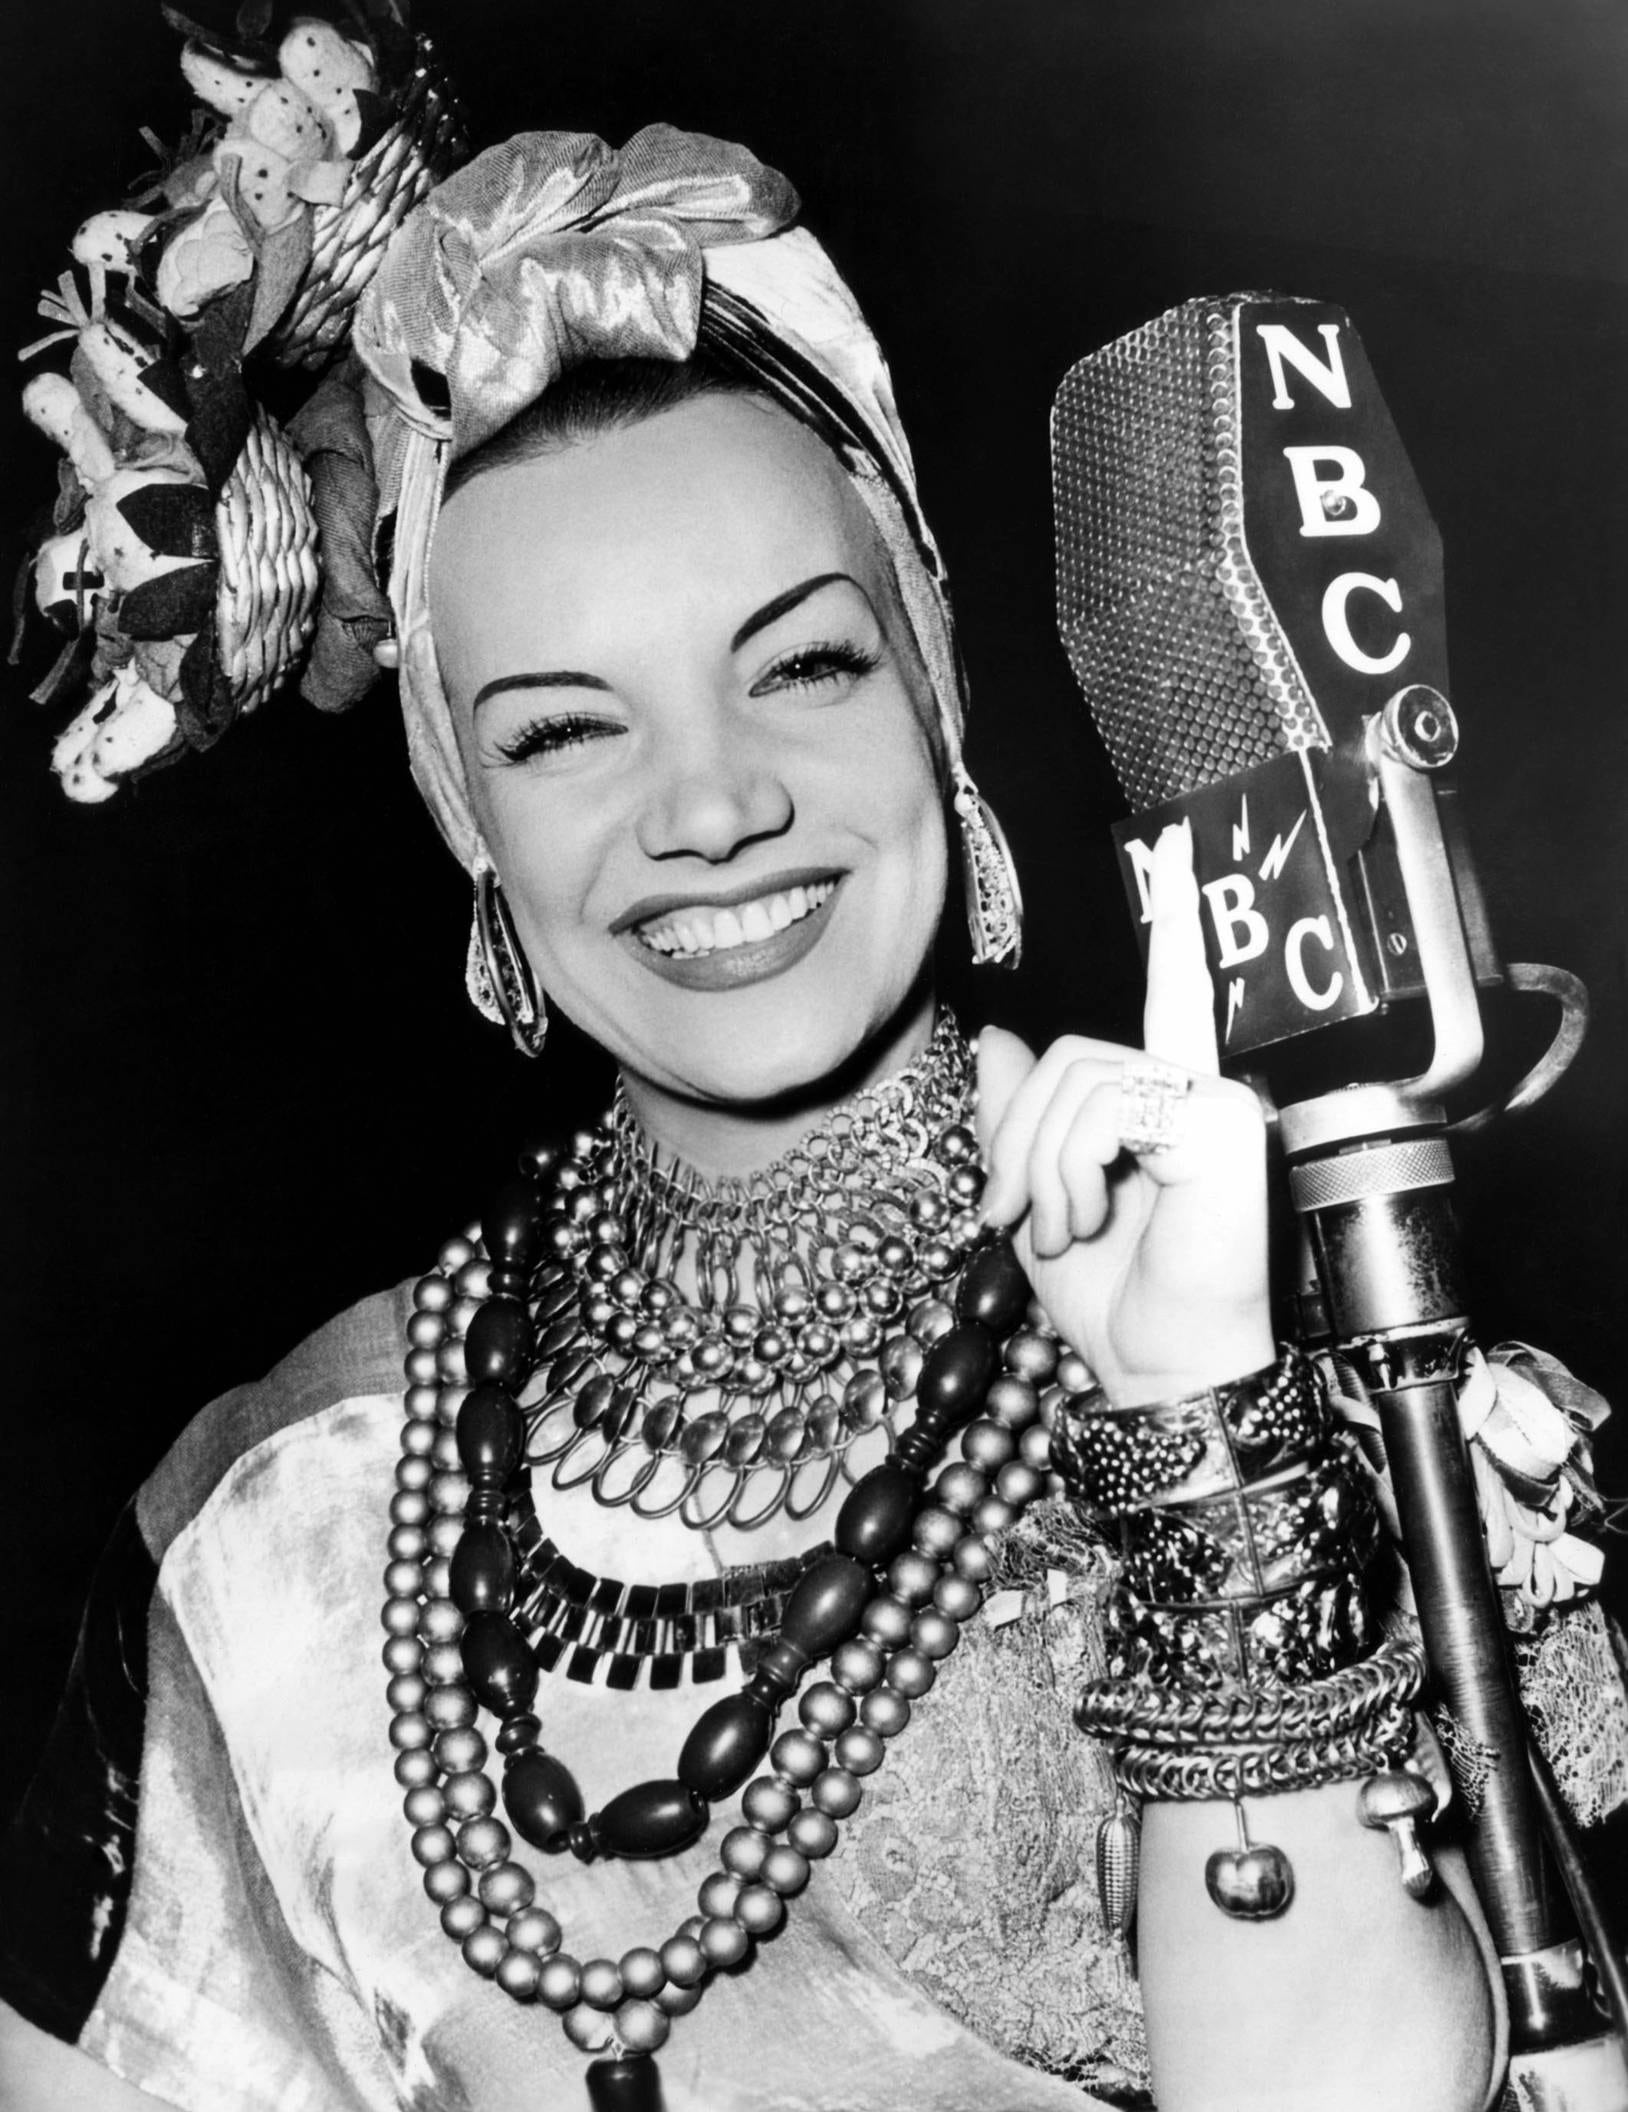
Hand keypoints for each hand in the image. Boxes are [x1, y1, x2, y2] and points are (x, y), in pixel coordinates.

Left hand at [975, 821, 1272, 1404]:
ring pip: (1078, 1078)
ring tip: (1058, 1227)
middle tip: (1012, 1215)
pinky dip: (1067, 1170)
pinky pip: (1104, 1108)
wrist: (1154, 1369)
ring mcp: (1217, 1105)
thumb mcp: (1034, 1197)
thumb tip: (997, 1038)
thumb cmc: (1107, 1295)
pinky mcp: (1221, 1127)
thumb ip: (1018, 1118)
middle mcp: (1200, 1090)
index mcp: (1165, 1100)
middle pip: (1070, 1054)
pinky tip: (1086, 1219)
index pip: (1173, 990)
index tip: (1180, 839)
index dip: (1177, 918)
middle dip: (1016, 1139)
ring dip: (1038, 1166)